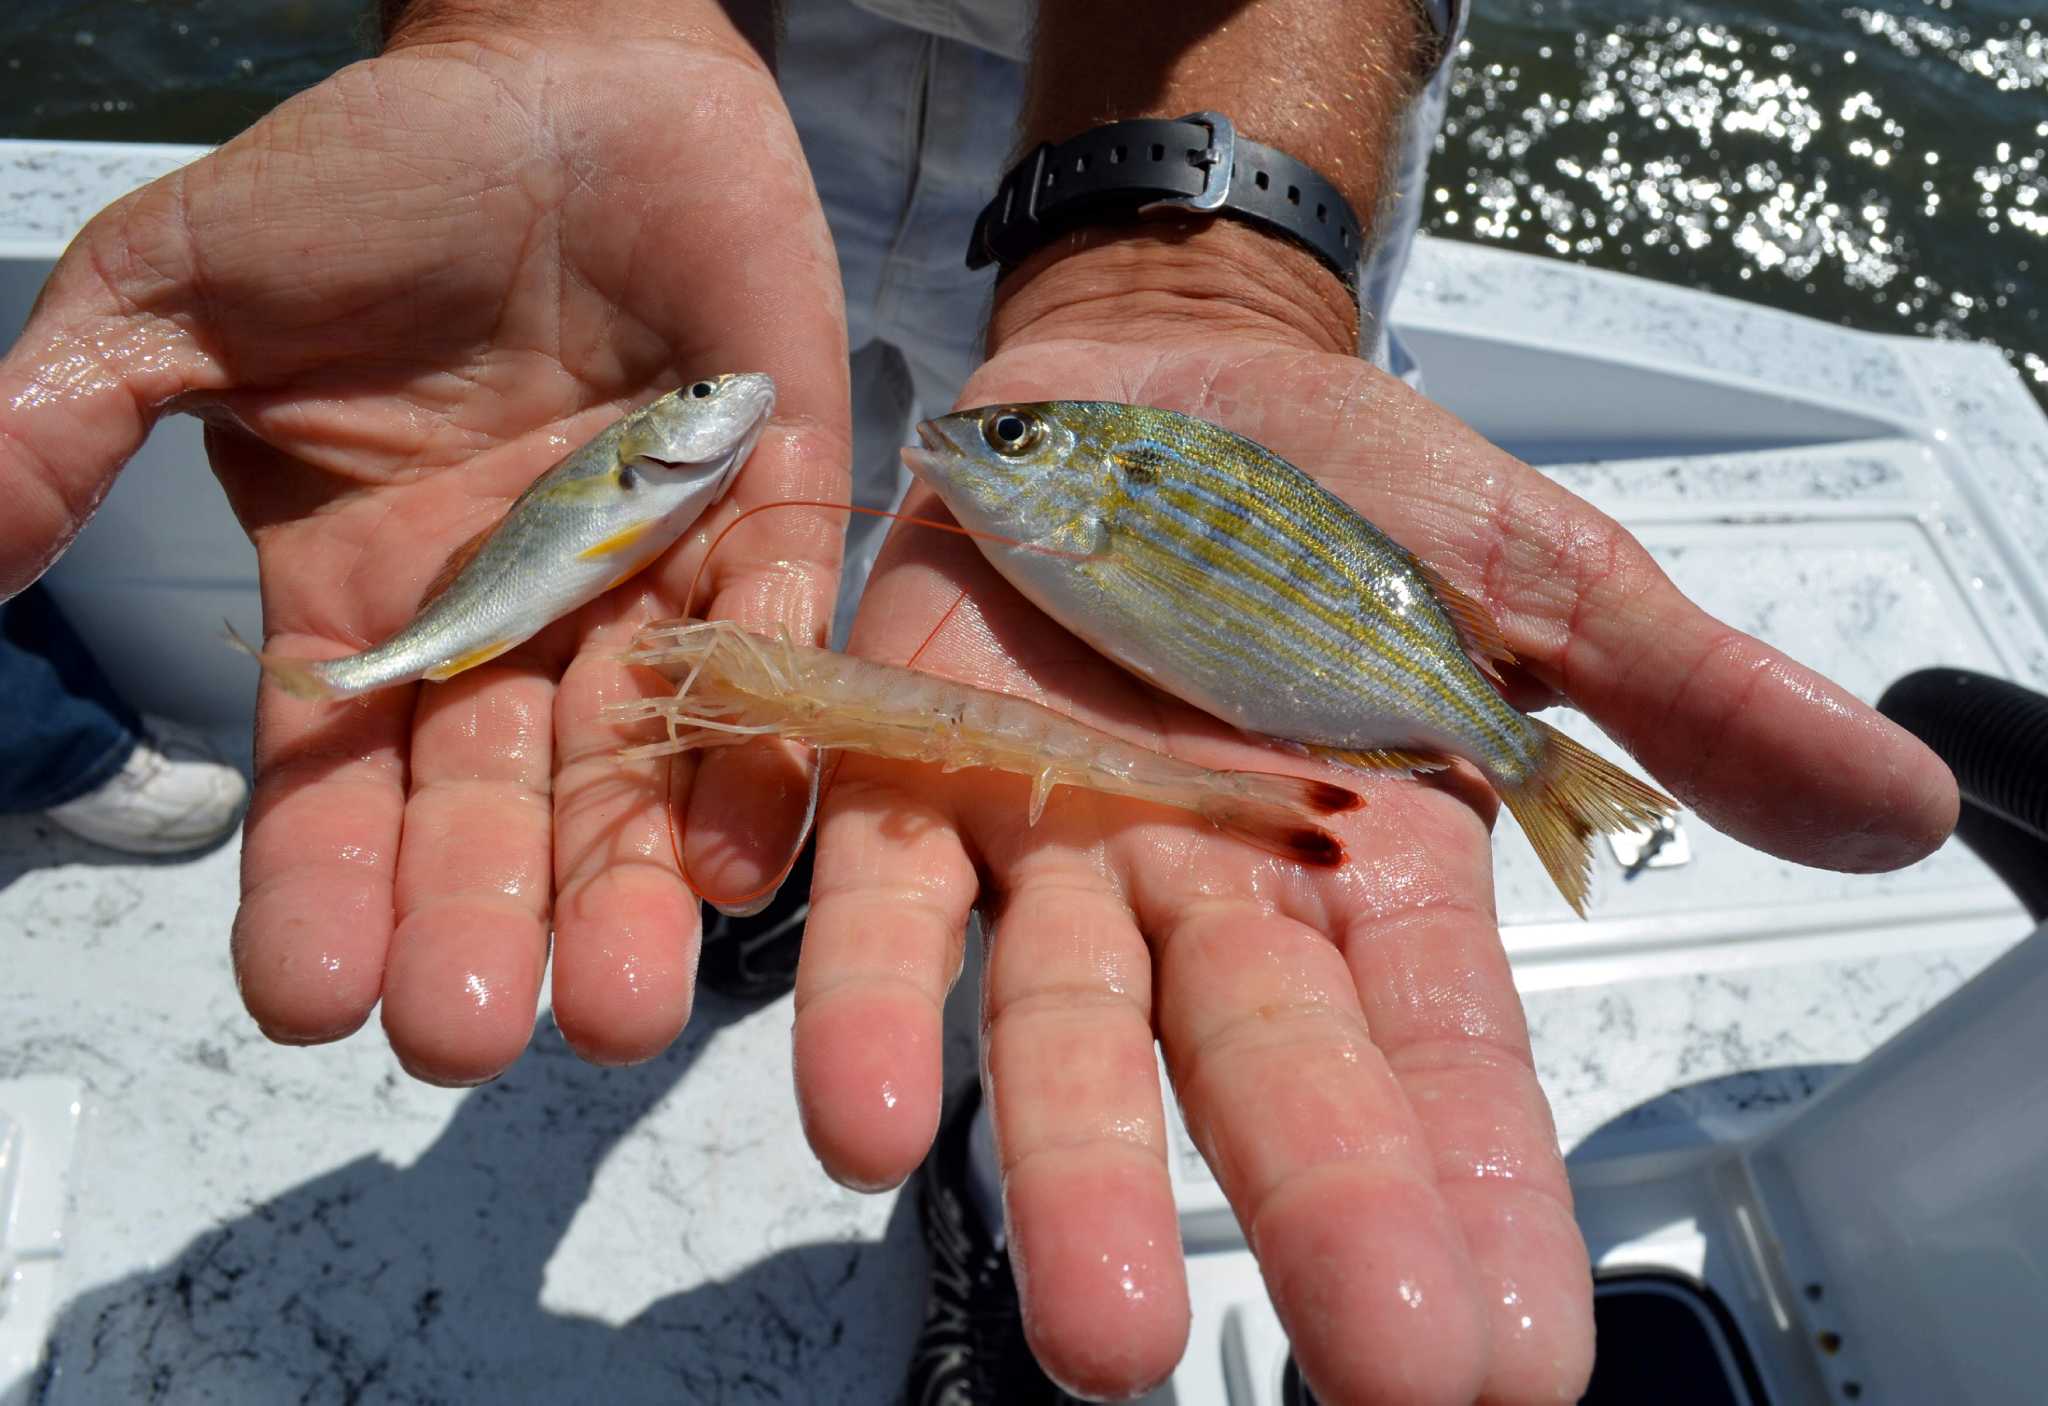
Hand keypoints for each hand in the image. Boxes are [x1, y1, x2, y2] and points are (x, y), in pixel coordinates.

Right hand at [0, 4, 850, 1081]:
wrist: (555, 69)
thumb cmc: (366, 180)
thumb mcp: (176, 299)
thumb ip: (59, 433)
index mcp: (370, 597)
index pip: (338, 777)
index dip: (324, 883)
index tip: (309, 999)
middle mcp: (516, 617)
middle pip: (495, 803)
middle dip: (484, 920)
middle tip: (473, 1037)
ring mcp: (651, 570)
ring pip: (639, 758)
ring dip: (629, 885)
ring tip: (617, 1009)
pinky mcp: (774, 504)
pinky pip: (776, 637)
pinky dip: (765, 738)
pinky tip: (742, 856)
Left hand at [796, 230, 1957, 1401]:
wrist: (1159, 378)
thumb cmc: (1352, 492)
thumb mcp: (1538, 582)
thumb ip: (1686, 700)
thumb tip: (1899, 810)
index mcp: (1371, 869)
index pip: (1444, 1066)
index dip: (1481, 1198)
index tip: (1515, 1364)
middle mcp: (1208, 891)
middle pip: (1256, 1071)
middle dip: (1303, 1210)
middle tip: (1360, 1375)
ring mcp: (1051, 840)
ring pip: (1057, 1022)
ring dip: (1068, 1164)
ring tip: (1092, 1328)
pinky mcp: (910, 766)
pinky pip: (881, 894)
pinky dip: (864, 993)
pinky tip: (863, 1112)